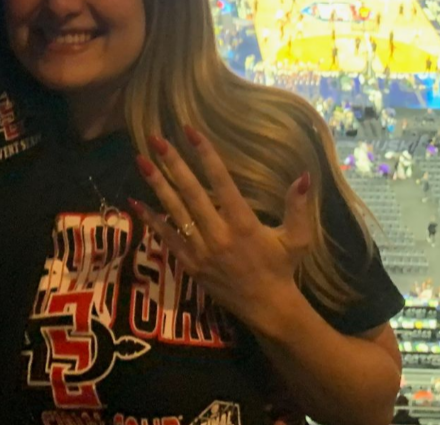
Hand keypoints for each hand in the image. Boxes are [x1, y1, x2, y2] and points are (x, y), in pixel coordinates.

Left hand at [130, 125, 313, 332]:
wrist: (267, 308)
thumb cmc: (281, 268)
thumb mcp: (297, 238)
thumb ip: (298, 207)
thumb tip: (304, 175)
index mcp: (243, 223)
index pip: (221, 182)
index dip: (206, 155)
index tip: (190, 131)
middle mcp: (218, 234)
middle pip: (191, 193)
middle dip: (173, 164)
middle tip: (156, 139)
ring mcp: (200, 250)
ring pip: (174, 212)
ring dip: (157, 185)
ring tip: (141, 160)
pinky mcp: (189, 264)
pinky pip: (166, 237)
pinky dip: (150, 219)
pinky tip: (135, 201)